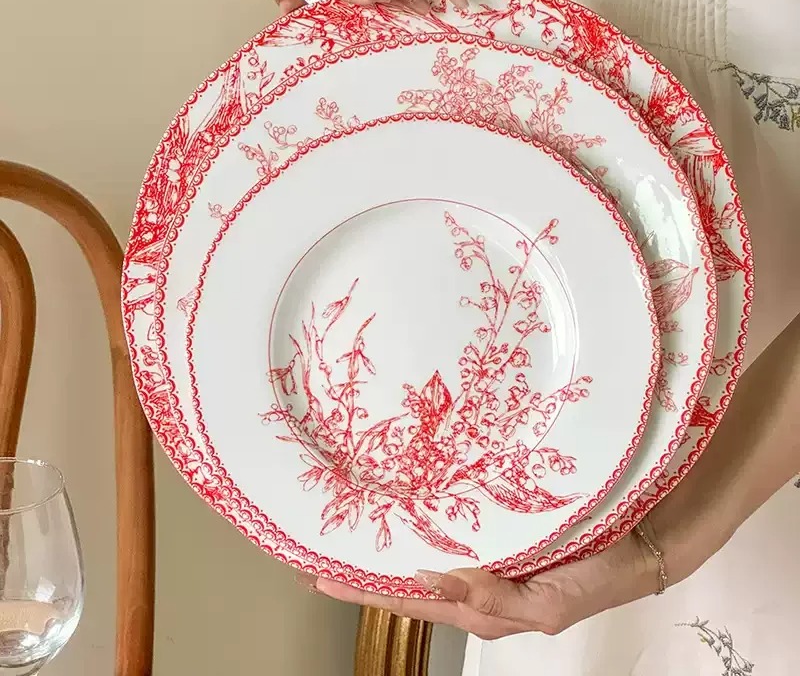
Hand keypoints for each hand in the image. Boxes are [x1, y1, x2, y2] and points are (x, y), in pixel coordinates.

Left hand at [300, 531, 658, 639]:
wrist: (636, 546)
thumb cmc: (594, 579)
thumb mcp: (546, 607)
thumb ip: (491, 599)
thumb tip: (430, 579)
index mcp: (482, 606)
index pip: (412, 601)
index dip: (367, 592)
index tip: (324, 578)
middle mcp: (477, 583)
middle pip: (412, 580)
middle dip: (369, 572)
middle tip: (325, 552)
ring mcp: (488, 557)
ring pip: (429, 554)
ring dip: (394, 546)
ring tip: (356, 530)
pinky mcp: (501, 530)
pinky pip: (455, 530)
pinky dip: (427, 523)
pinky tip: (411, 508)